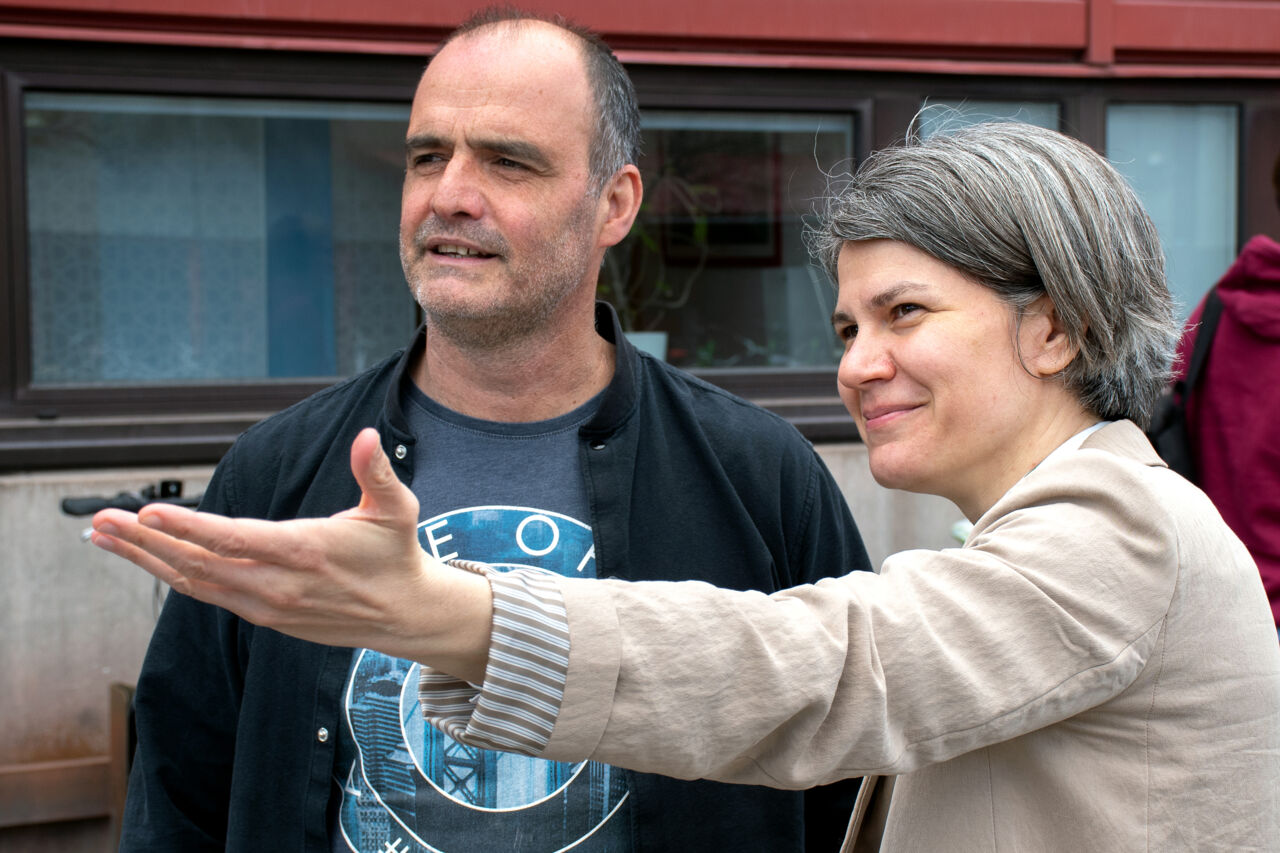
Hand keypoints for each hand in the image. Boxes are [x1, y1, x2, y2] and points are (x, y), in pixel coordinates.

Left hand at [90, 427, 491, 680]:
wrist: (402, 613)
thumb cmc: (396, 553)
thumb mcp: (396, 508)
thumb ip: (376, 472)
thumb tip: (368, 436)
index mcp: (305, 551)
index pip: (234, 539)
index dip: (188, 527)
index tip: (148, 512)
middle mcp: (278, 584)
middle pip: (198, 563)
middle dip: (145, 542)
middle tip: (100, 521)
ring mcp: (266, 605)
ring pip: (193, 582)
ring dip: (146, 559)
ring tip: (103, 535)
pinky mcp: (262, 617)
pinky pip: (206, 594)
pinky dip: (170, 575)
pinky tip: (146, 558)